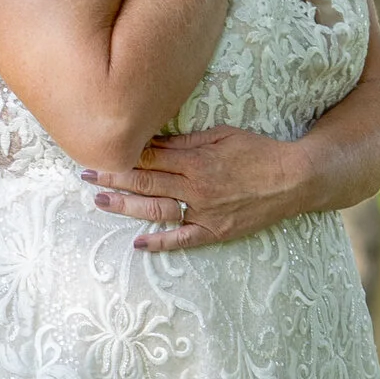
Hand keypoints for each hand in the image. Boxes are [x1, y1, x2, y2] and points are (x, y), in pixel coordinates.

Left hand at [83, 125, 303, 251]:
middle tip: (85, 174)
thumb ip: (187, 140)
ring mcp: (204, 212)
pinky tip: (138, 244)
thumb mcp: (223, 134)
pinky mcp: (216, 231)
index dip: (123, 154)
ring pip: (157, 209)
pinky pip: (183, 239)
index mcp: (196, 160)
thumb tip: (153, 139)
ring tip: (100, 200)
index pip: (150, 157)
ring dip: (126, 205)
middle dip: (113, 176)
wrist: (294, 179)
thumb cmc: (259, 151)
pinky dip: (161, 243)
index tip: (100, 149)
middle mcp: (196, 187)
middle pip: (146, 181)